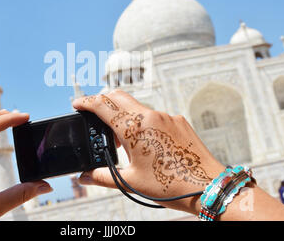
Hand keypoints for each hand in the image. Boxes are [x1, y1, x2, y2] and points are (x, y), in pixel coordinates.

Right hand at [73, 90, 224, 213]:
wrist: (207, 186)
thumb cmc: (170, 186)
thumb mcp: (131, 181)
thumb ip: (103, 177)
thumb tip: (84, 178)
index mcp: (134, 129)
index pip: (102, 105)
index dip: (86, 102)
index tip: (77, 104)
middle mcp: (149, 116)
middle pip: (118, 96)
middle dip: (103, 101)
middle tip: (94, 114)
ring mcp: (166, 116)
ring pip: (137, 105)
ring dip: (123, 114)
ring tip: (121, 138)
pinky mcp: (178, 120)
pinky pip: (154, 114)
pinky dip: (142, 121)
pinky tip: (146, 141)